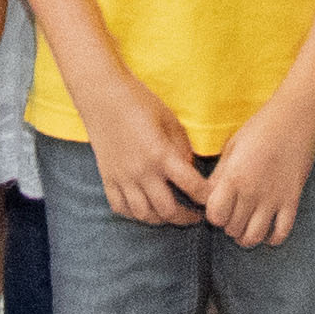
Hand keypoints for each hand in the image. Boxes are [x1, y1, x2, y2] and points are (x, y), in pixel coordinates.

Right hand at [75, 73, 211, 229]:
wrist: (101, 95)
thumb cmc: (138, 101)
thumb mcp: (169, 120)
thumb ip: (182, 148)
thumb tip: (189, 170)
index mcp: (161, 154)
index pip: (192, 186)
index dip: (207, 197)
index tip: (213, 199)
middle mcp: (142, 171)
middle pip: (168, 210)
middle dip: (186, 217)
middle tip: (195, 215)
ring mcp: (122, 178)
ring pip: (144, 215)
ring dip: (161, 219)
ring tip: (170, 213)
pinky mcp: (107, 178)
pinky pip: (121, 208)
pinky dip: (134, 214)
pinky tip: (144, 208)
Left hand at [205, 93, 314, 246]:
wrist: (297, 120)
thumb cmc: (261, 128)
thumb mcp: (232, 147)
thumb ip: (219, 175)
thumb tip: (208, 196)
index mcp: (234, 177)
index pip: (215, 215)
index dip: (214, 214)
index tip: (217, 206)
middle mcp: (252, 193)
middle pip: (232, 228)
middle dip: (228, 224)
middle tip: (232, 214)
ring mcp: (274, 200)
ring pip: (254, 237)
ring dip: (246, 236)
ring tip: (245, 226)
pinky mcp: (292, 202)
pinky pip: (281, 233)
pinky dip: (273, 238)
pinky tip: (267, 231)